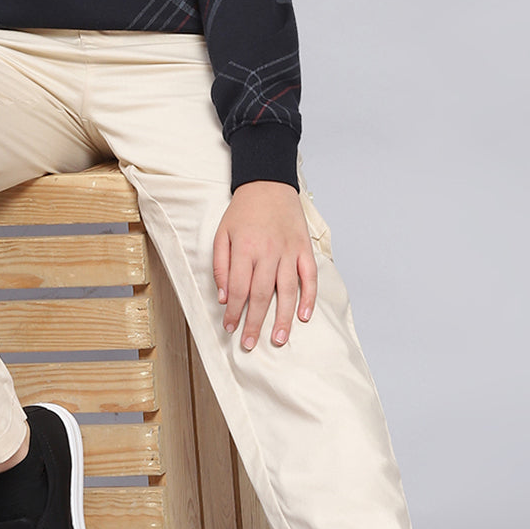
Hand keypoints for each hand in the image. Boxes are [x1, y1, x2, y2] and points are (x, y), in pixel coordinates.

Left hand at [212, 181, 317, 350]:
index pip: (239, 289)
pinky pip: (309, 277)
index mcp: (245, 248)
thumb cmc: (243, 211)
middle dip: (255, 323)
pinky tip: (304, 316)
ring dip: (283, 318)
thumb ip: (220, 266)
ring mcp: (289, 250)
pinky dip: (308, 297)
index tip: (230, 329)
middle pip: (261, 295)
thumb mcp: (222, 234)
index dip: (234, 312)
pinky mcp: (304, 248)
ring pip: (287, 291)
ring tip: (279, 339)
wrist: (268, 184)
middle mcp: (268, 251)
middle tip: (250, 344)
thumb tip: (224, 297)